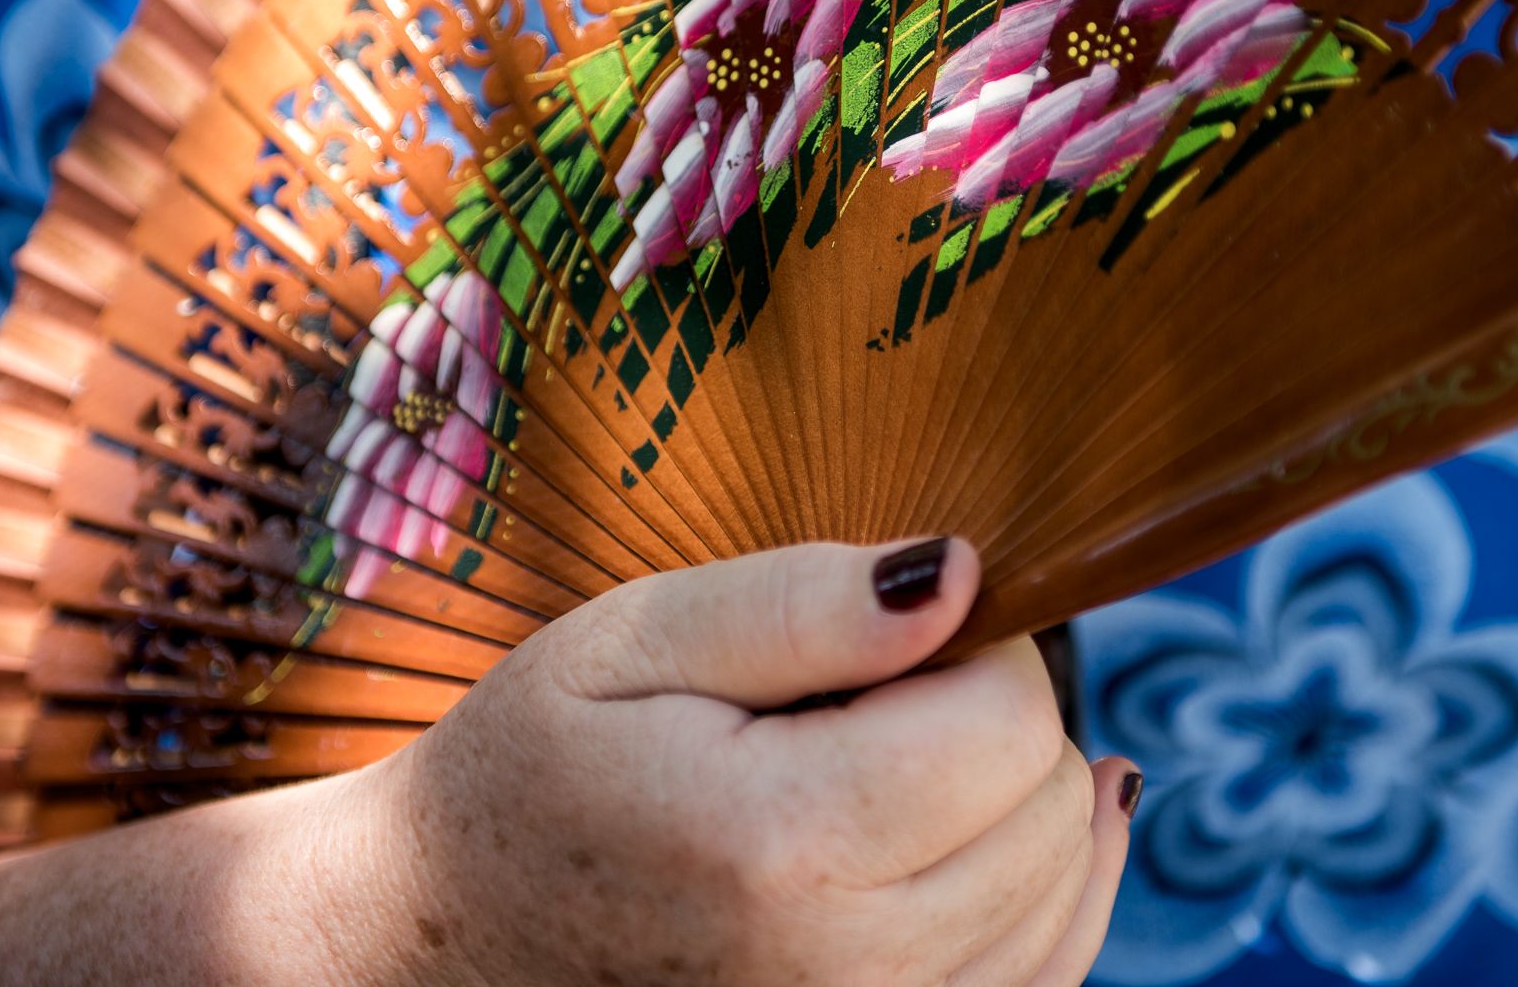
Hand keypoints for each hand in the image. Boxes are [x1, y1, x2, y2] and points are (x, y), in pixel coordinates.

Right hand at [335, 538, 1137, 984]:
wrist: (451, 937)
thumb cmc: (538, 767)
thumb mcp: (635, 640)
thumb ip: (804, 600)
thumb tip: (963, 570)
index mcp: (781, 846)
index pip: (1012, 721)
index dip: (973, 645)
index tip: (888, 638)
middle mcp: (845, 971)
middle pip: (1050, 808)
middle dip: (995, 724)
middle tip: (871, 705)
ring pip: (1066, 891)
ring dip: (1019, 806)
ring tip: (896, 768)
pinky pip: (1043, 975)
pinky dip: (1040, 892)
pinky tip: (988, 830)